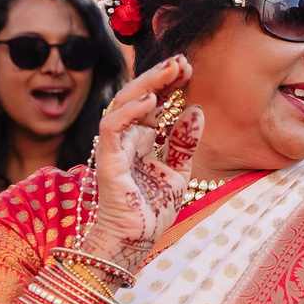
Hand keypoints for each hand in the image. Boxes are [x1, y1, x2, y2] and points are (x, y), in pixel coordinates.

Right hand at [78, 56, 199, 274]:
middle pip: (138, 96)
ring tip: (170, 70)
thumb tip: (196, 110)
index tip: (189, 68)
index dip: (168, 83)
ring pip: (123, 103)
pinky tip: (149, 99)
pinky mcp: (108, 160)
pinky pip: (112, 127)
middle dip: (160, 76)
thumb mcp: (178, 172)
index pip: (154, 102)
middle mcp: (127, 139)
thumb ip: (184, 143)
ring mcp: (115, 147)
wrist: (135, 242)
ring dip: (146, 84)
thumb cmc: (151, 211)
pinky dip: (129, 111)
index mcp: (142, 140)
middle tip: (182, 60)